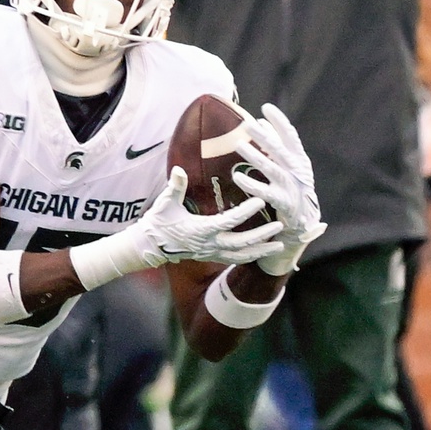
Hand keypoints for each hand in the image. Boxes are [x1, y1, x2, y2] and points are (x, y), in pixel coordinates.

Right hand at [134, 167, 285, 265]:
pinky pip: (235, 259)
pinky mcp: (211, 257)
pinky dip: (250, 256)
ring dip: (261, 250)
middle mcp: (208, 245)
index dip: (245, 212)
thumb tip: (178, 170)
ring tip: (280, 244)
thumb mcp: (165, 203)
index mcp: (200, 230)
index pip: (228, 221)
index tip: (261, 201)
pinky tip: (263, 251)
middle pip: (240, 243)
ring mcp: (211, 253)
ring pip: (241, 256)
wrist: (150, 245)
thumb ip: (175, 187)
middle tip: (280, 226)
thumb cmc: (158, 222)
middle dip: (261, 235)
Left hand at [235, 103, 326, 274]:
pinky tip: (237, 176)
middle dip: (264, 136)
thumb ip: (276, 146)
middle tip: (247, 124)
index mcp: (299, 160)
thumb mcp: (289, 167)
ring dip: (255, 157)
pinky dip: (251, 184)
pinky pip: (265, 192)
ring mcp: (292, 187)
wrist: (303, 224)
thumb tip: (260, 122)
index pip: (291, 136)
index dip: (280, 121)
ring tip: (239, 146)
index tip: (266, 108)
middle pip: (280, 150)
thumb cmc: (292, 190)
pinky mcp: (284, 203)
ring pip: (272, 168)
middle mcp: (297, 171)